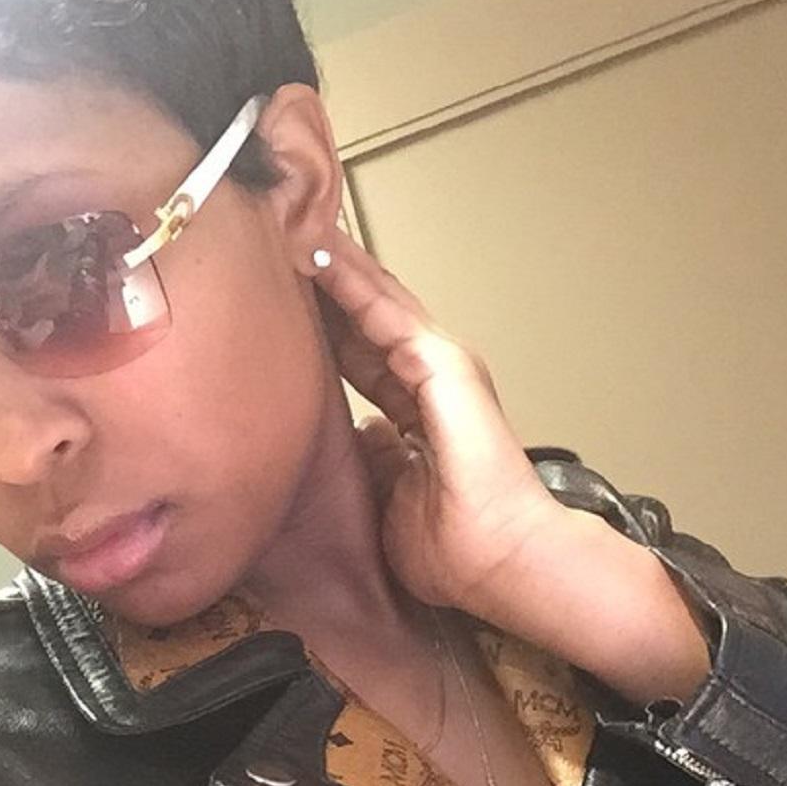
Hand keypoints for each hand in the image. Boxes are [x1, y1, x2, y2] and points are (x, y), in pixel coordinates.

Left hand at [313, 230, 712, 705]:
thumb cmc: (459, 548)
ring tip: (293, 226)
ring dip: (337, 268)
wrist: (502, 559)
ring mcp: (445, 368)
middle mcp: (436, 382)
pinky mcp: (445, 366)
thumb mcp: (396, 496)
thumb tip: (361, 433)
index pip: (366, 358)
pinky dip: (350, 283)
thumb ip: (381, 459)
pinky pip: (384, 314)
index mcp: (425, 413)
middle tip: (284, 239)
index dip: (330, 327)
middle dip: (330, 284)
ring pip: (378, 303)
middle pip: (371, 319)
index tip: (287, 301)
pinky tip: (316, 254)